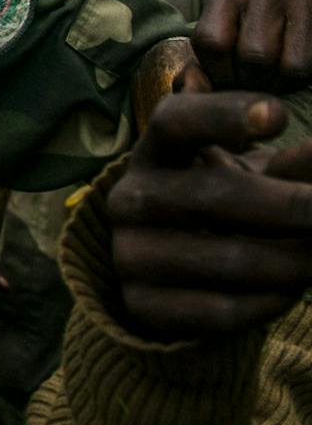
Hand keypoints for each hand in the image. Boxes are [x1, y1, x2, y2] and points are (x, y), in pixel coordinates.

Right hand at [103, 85, 311, 338]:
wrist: (172, 272)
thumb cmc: (223, 207)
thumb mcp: (250, 177)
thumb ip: (291, 165)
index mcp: (155, 152)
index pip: (175, 121)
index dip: (222, 115)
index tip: (279, 116)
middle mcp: (130, 198)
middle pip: (214, 194)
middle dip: (291, 206)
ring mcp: (130, 253)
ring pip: (228, 260)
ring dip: (295, 262)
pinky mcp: (141, 304)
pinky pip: (220, 309)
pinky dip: (270, 303)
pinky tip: (289, 291)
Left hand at [193, 0, 311, 93]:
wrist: (292, 27)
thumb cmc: (246, 43)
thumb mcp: (219, 46)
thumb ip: (202, 65)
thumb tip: (190, 84)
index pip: (214, 42)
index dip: (220, 73)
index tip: (227, 79)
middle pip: (255, 56)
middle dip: (253, 82)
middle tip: (255, 83)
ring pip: (289, 66)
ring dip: (279, 84)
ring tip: (273, 80)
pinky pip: (308, 66)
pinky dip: (299, 81)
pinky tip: (290, 74)